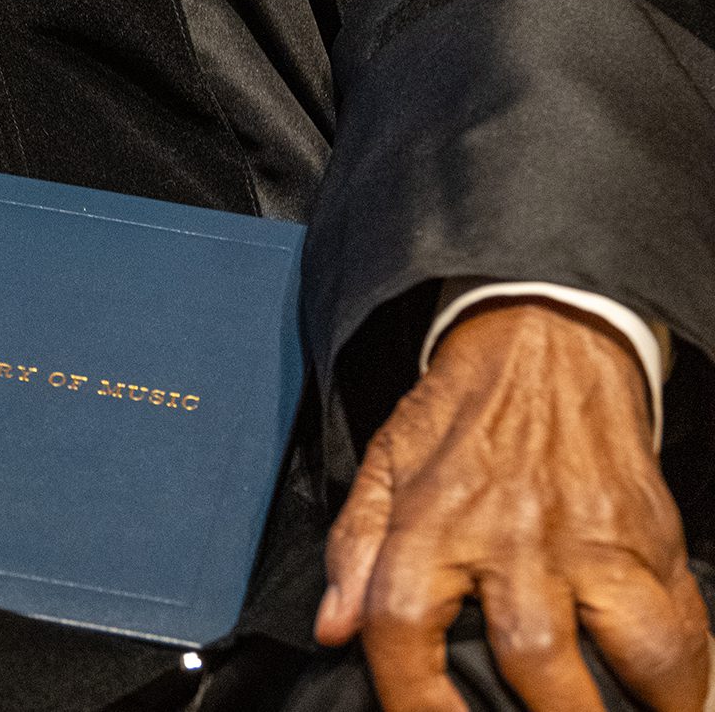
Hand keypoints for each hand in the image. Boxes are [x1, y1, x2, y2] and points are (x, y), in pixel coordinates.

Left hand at [315, 301, 707, 711]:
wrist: (541, 338)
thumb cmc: (459, 415)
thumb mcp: (387, 462)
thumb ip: (356, 547)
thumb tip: (334, 629)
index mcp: (435, 515)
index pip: (404, 623)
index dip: (412, 698)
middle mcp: (515, 530)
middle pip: (532, 653)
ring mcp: (592, 534)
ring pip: (634, 646)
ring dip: (639, 706)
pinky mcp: (650, 533)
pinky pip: (685, 624)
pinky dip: (688, 677)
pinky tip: (672, 699)